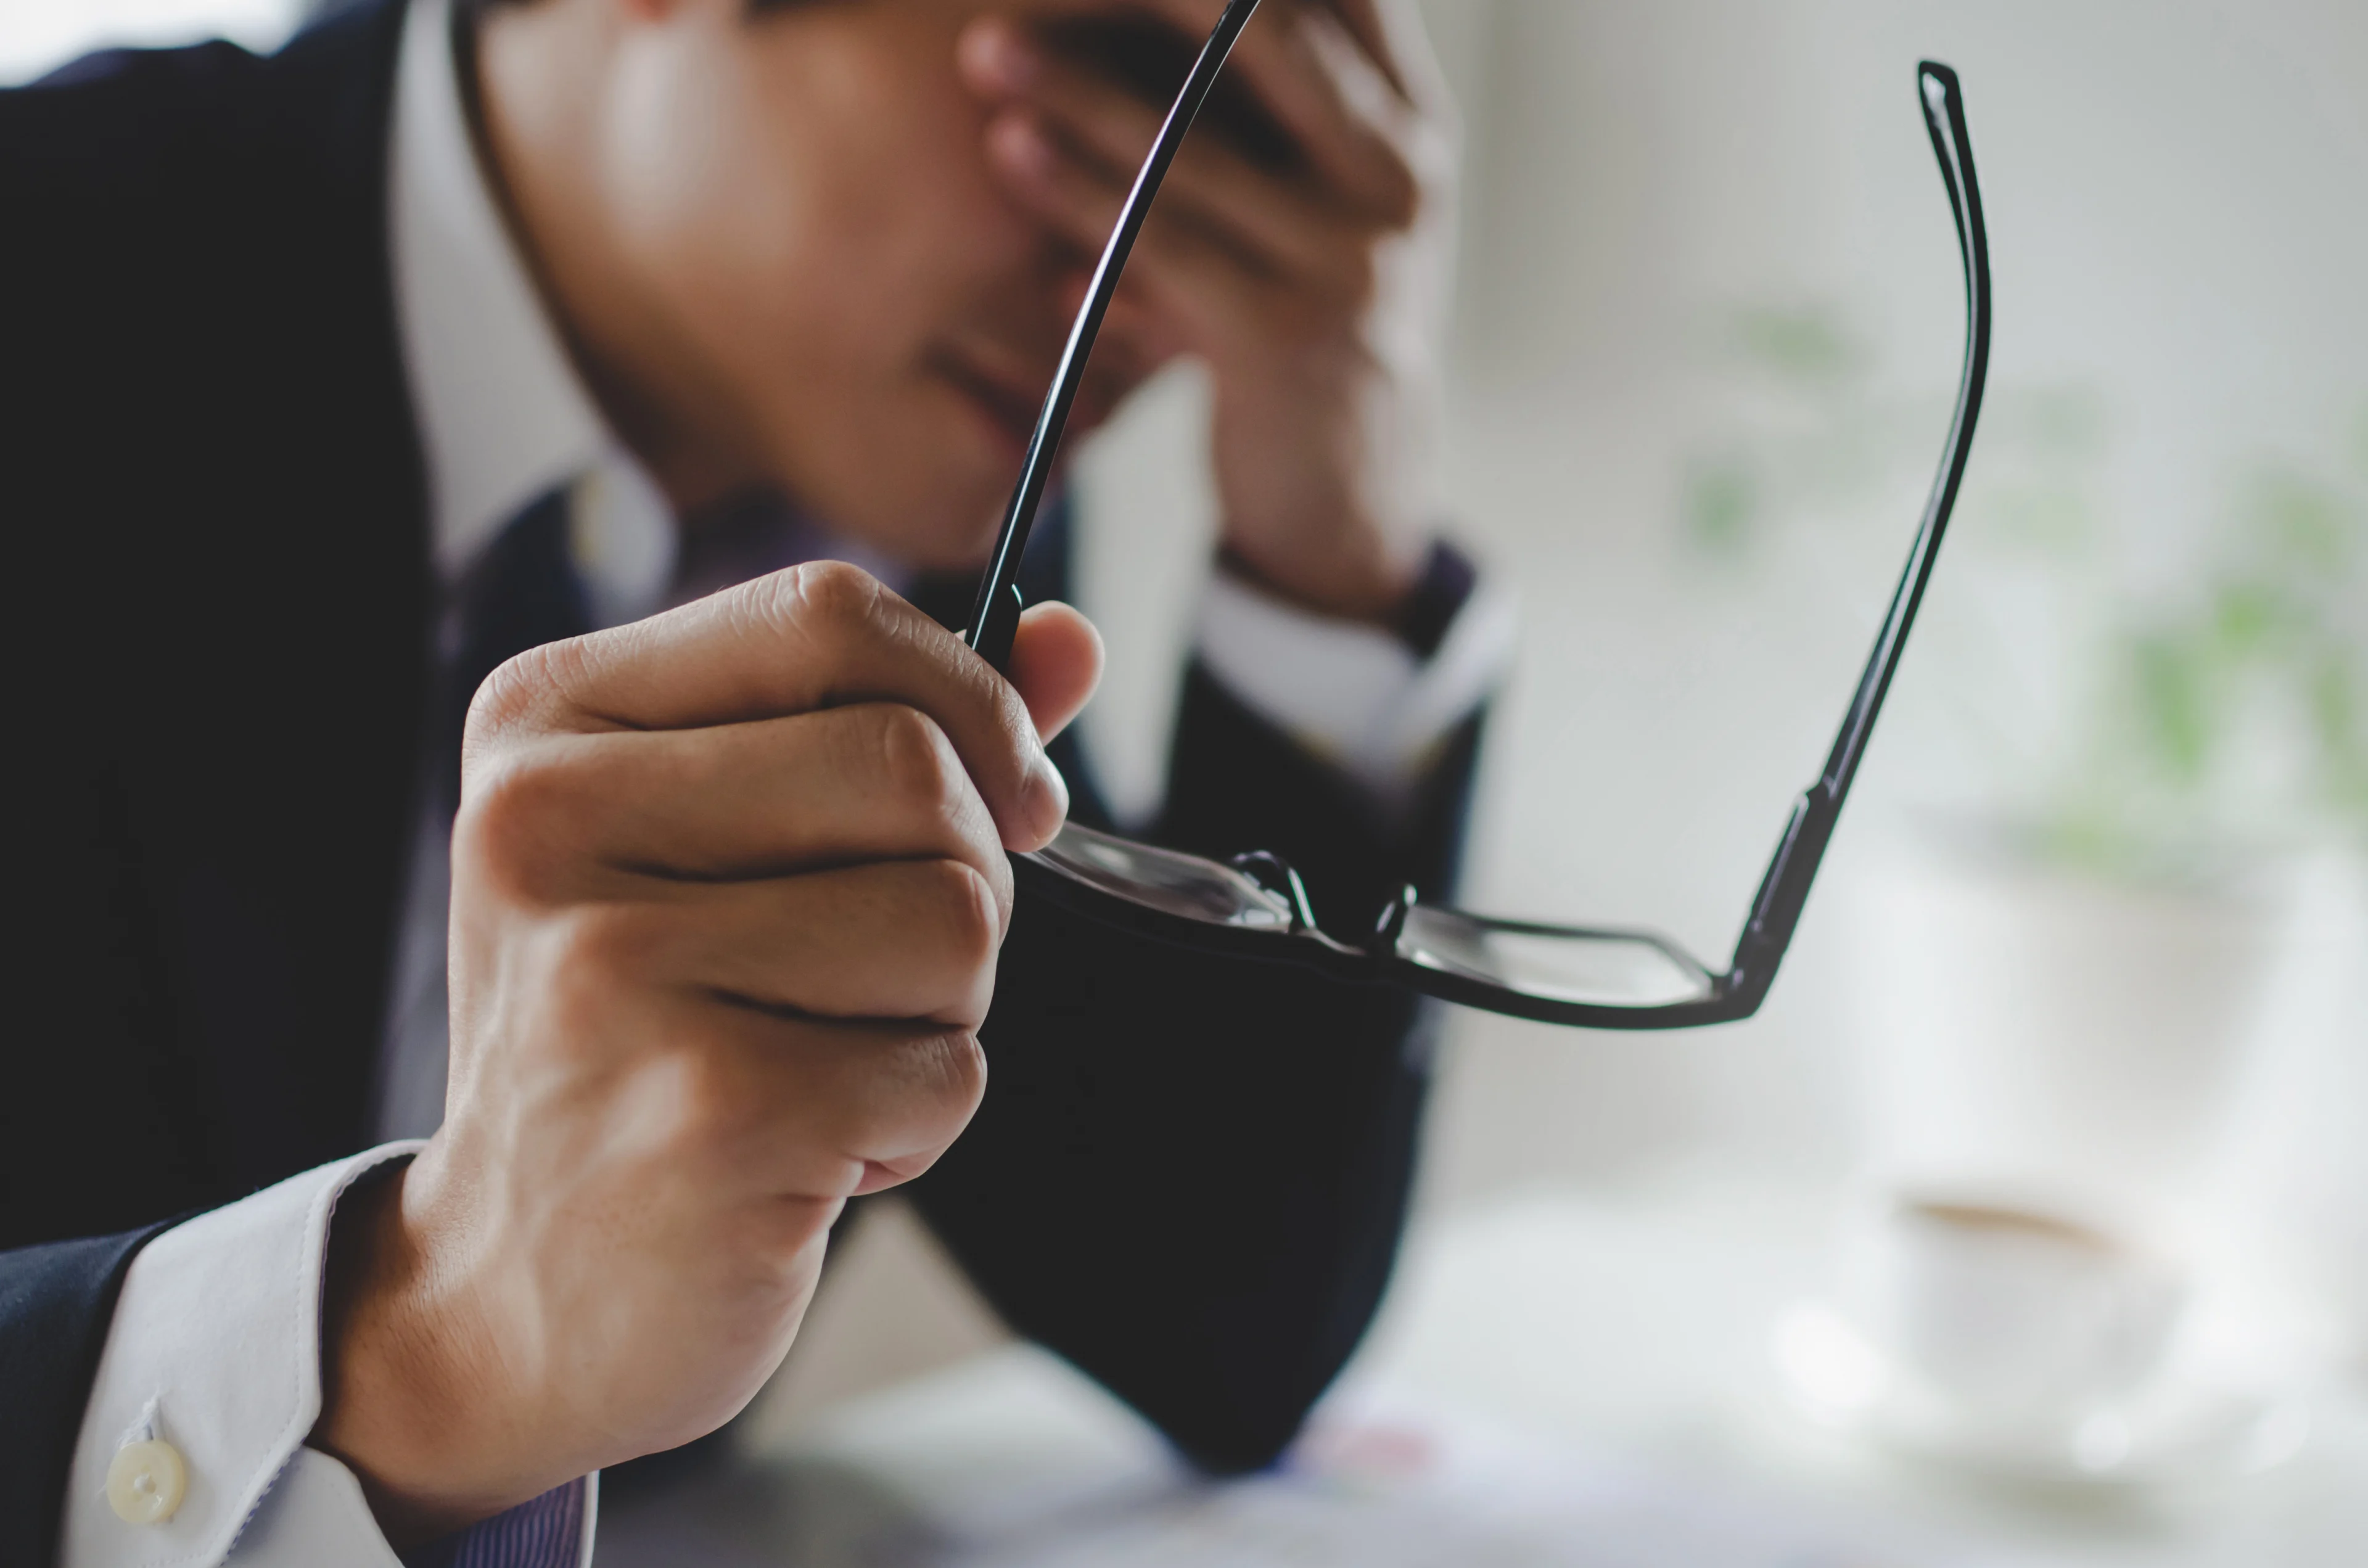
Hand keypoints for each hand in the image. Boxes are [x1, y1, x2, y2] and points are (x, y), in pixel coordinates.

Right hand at [313, 565, 1101, 1542]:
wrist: (511, 1294)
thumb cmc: (642, 1044)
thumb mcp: (723, 850)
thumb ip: (900, 726)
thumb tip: (1071, 640)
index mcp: (547, 724)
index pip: (827, 615)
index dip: (968, 699)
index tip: (1008, 798)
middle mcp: (548, 823)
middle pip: (914, 769)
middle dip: (962, 882)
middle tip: (878, 974)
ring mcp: (616, 968)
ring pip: (952, 919)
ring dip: (940, 1012)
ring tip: (821, 1061)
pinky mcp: (704, 1111)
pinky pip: (946, 1069)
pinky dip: (920, 1122)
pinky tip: (810, 1151)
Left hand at [960, 0, 1457, 624]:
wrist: (1349, 484)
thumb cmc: (1304, 313)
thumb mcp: (1311, 200)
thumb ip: (1267, 109)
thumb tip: (1151, 13)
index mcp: (1407, 123)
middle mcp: (1399, 175)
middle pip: (1270, 33)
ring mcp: (1350, 258)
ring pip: (1196, 147)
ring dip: (1080, 97)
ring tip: (989, 56)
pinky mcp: (1284, 336)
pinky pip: (1161, 248)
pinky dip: (1079, 203)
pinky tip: (1015, 162)